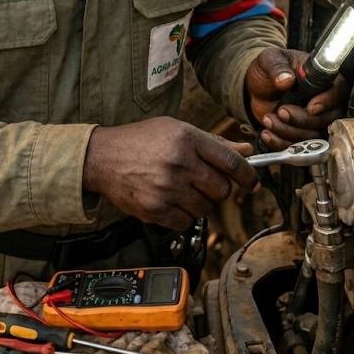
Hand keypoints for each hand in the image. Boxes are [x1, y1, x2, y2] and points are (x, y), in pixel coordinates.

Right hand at [82, 117, 258, 229]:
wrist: (102, 157)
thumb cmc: (140, 140)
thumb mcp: (176, 130)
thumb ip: (213, 143)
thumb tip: (246, 151)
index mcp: (187, 138)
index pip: (231, 161)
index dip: (248, 175)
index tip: (252, 182)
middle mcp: (179, 162)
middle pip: (222, 189)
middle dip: (218, 188)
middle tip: (204, 182)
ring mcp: (167, 188)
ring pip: (206, 208)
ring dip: (200, 203)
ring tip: (182, 189)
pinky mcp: (156, 209)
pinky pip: (186, 223)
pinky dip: (183, 216)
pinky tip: (170, 200)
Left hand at [245, 47, 346, 150]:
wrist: (257, 86)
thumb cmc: (269, 68)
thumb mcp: (269, 60)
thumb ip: (277, 67)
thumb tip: (286, 79)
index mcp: (323, 78)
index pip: (337, 91)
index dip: (327, 102)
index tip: (310, 107)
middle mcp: (325, 101)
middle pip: (328, 119)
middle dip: (302, 120)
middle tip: (281, 111)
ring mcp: (315, 120)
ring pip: (314, 136)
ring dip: (289, 132)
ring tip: (268, 119)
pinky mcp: (303, 134)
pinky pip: (300, 147)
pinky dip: (282, 143)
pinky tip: (267, 134)